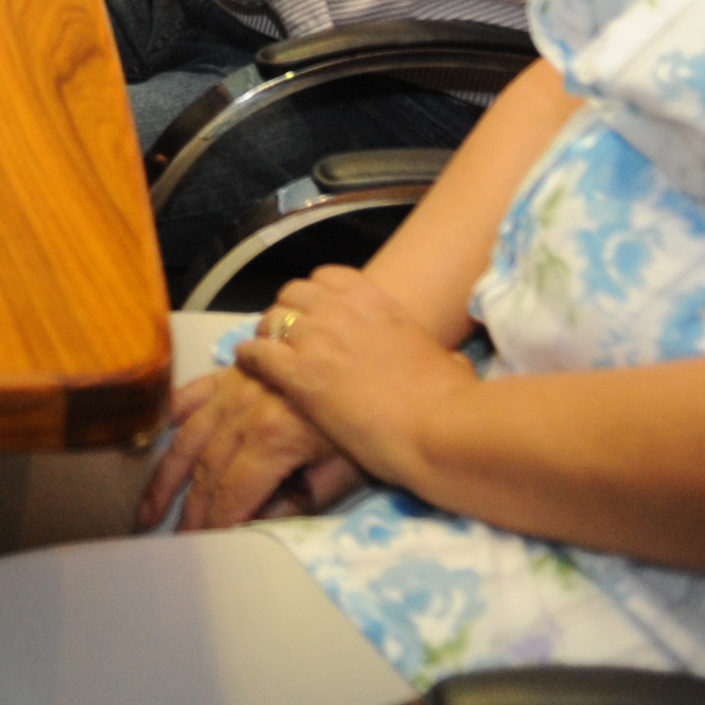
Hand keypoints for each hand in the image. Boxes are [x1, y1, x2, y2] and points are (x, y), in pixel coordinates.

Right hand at [140, 358, 362, 530]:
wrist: (385, 367)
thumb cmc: (371, 420)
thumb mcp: (347, 469)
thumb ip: (303, 499)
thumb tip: (259, 523)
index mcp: (274, 437)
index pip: (234, 492)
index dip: (216, 522)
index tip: (200, 546)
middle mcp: (246, 410)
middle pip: (207, 469)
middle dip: (190, 508)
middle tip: (175, 538)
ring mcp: (237, 386)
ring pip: (190, 435)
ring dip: (167, 474)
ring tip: (149, 506)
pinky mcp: (238, 371)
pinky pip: (195, 391)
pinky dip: (176, 412)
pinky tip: (162, 432)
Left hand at [232, 268, 480, 497]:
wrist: (438, 427)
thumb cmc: (452, 400)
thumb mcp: (450, 362)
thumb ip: (440, 355)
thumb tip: (456, 365)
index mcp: (377, 301)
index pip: (327, 276)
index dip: (315, 295)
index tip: (315, 314)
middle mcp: (341, 311)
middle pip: (292, 293)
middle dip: (287, 313)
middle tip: (288, 340)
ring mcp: (316, 338)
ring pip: (270, 319)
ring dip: (267, 336)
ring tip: (268, 356)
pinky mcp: (297, 372)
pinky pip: (256, 352)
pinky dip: (249, 359)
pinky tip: (249, 368)